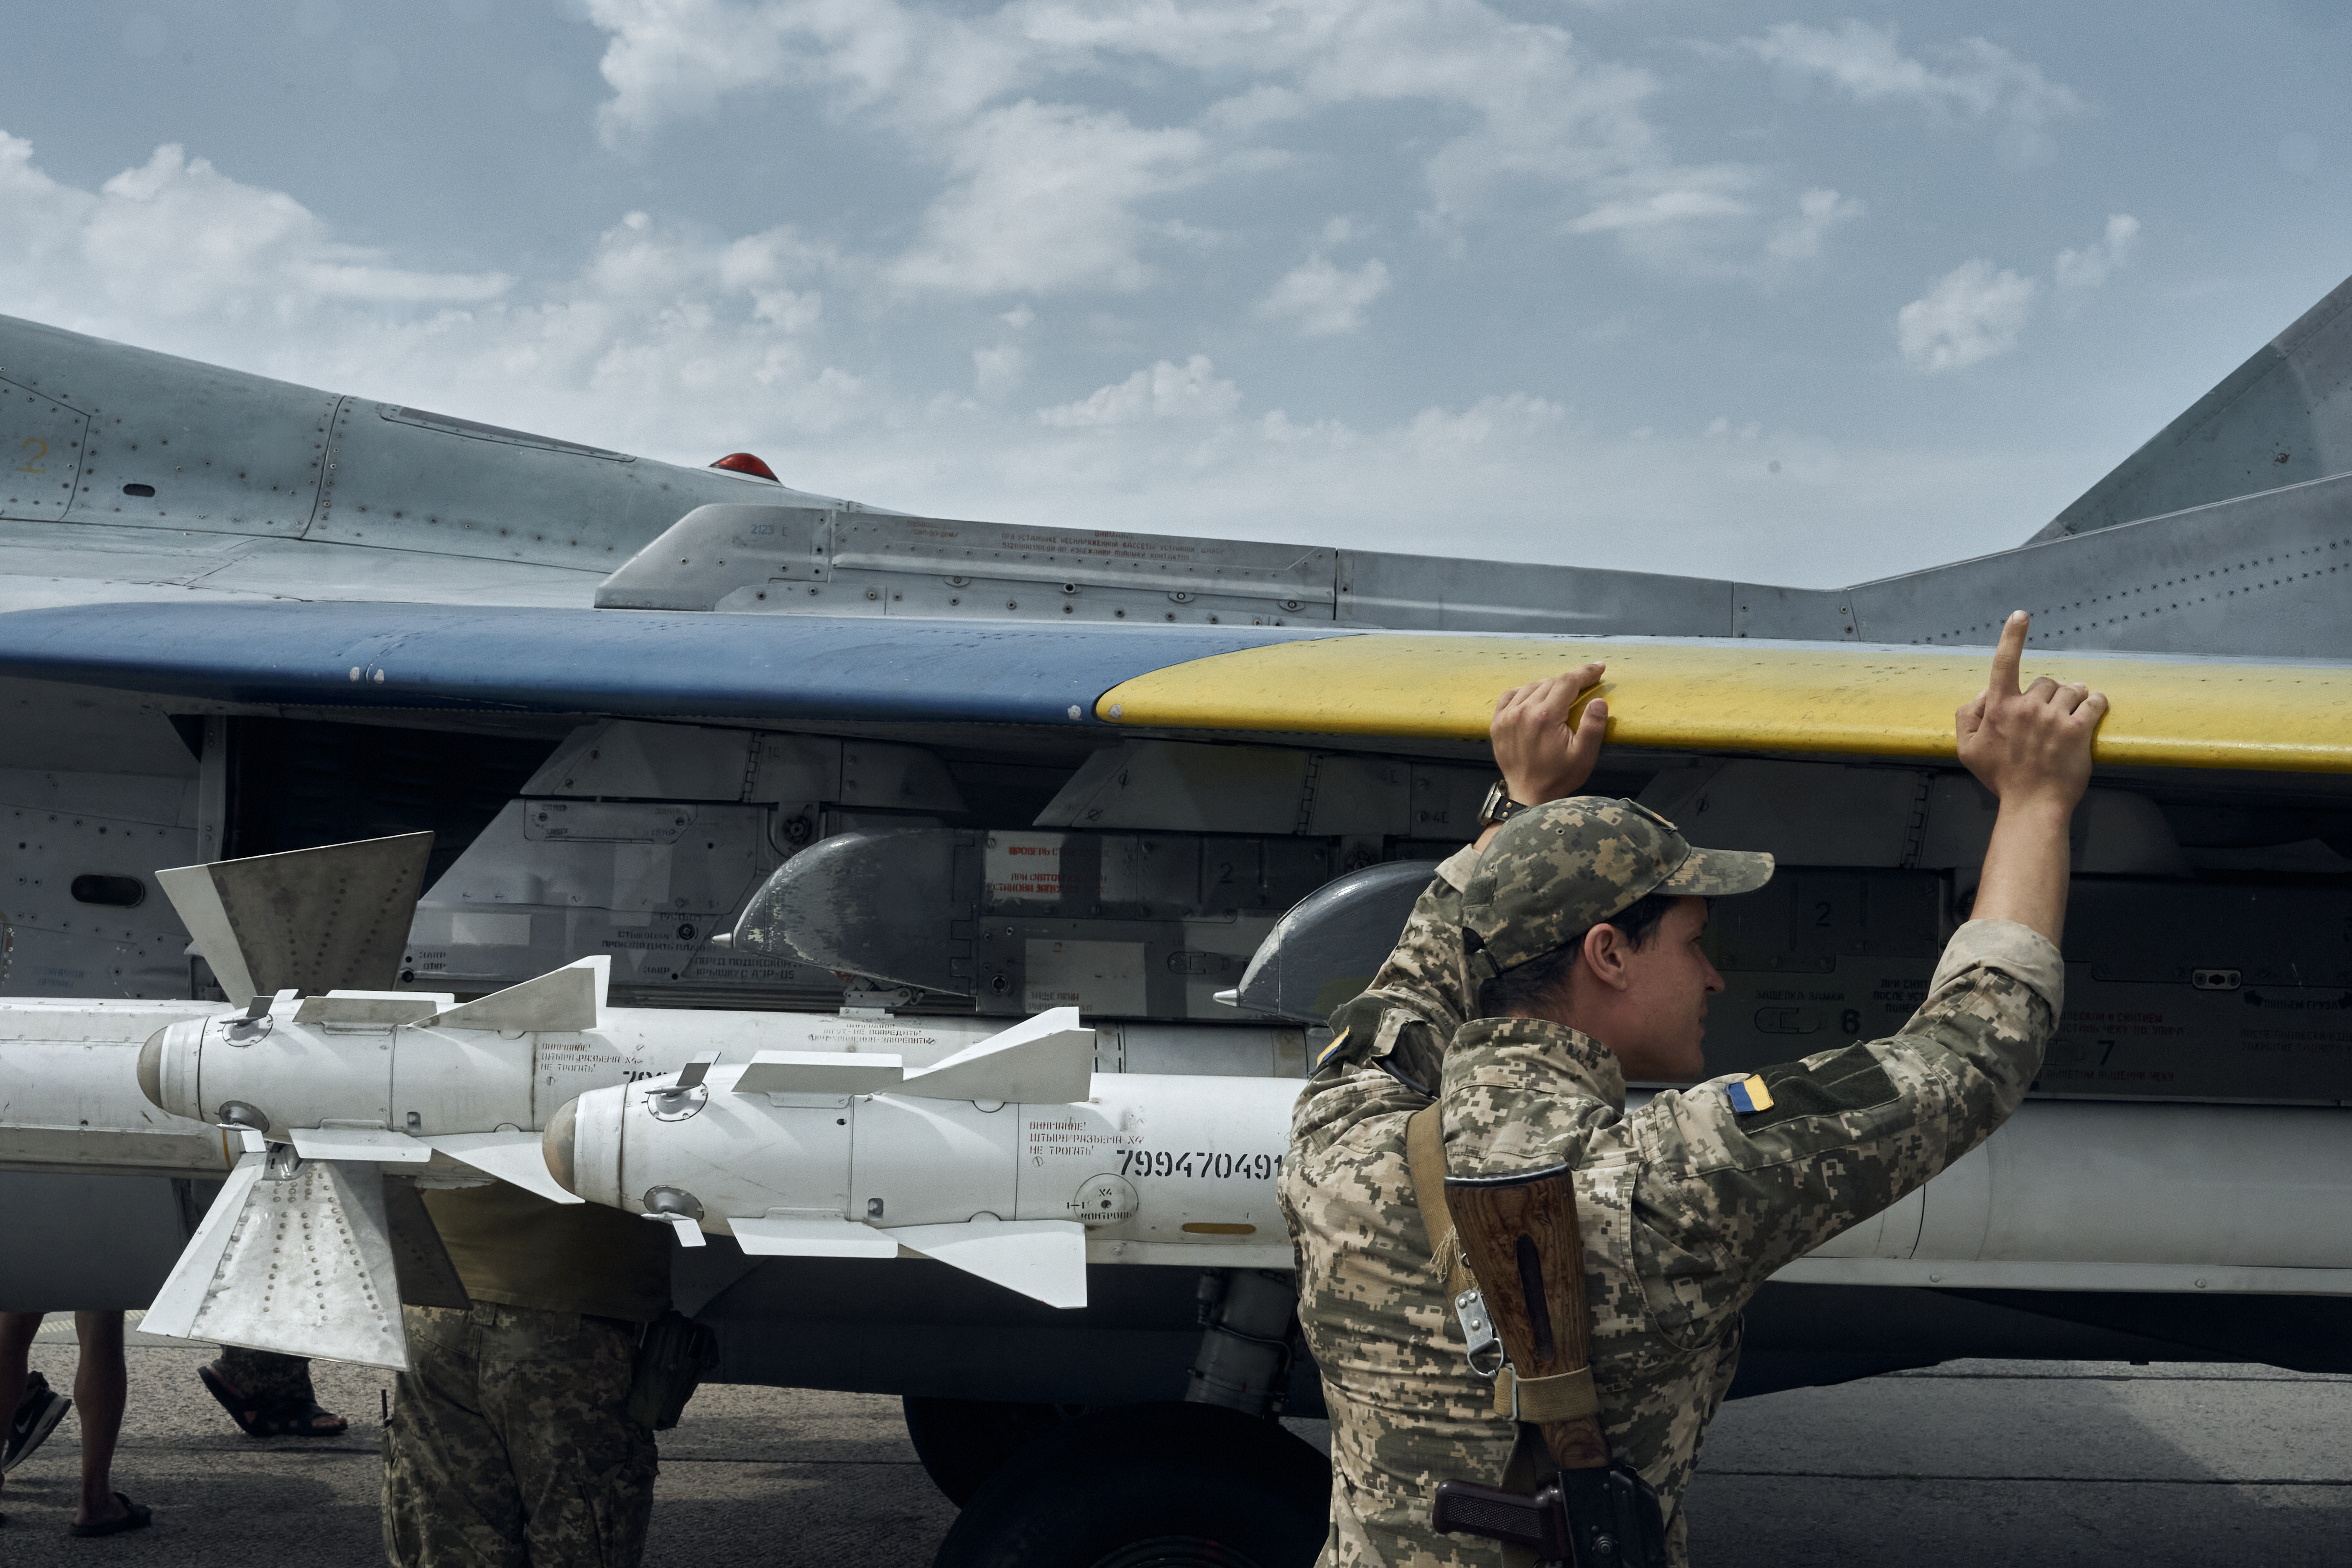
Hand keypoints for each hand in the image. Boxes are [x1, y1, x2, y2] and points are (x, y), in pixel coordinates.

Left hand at [1490, 662, 1607, 807]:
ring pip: (1531, 687)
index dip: (1585, 672)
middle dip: (1571, 680)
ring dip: (1549, 686)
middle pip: (1550, 683)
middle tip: (1585, 684)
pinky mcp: (1497, 723)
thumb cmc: (1558, 777)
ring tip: (1563, 693)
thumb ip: (1593, 727)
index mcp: (1545, 717)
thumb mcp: (1583, 756)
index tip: (1599, 667)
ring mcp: (1507, 716)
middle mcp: (1523, 711)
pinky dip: (1524, 692)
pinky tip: (1533, 697)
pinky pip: (1510, 696)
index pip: (1567, 682)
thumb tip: (1598, 701)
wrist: (1527, 796)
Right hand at [1957, 612, 2107, 944]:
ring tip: (2071, 712)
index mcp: (1999, 708)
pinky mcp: (2080, 731)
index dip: (2012, 636)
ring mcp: (2055, 719)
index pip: (2005, 663)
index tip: (2021, 615)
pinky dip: (2096, 702)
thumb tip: (1983, 693)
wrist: (2032, 805)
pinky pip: (2094, 702)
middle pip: (2044, 681)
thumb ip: (1967, 716)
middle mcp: (2027, 708)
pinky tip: (2094, 708)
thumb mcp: (1967, 749)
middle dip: (2047, 693)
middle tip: (2048, 713)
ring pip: (2071, 689)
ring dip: (2073, 696)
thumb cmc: (2000, 778)